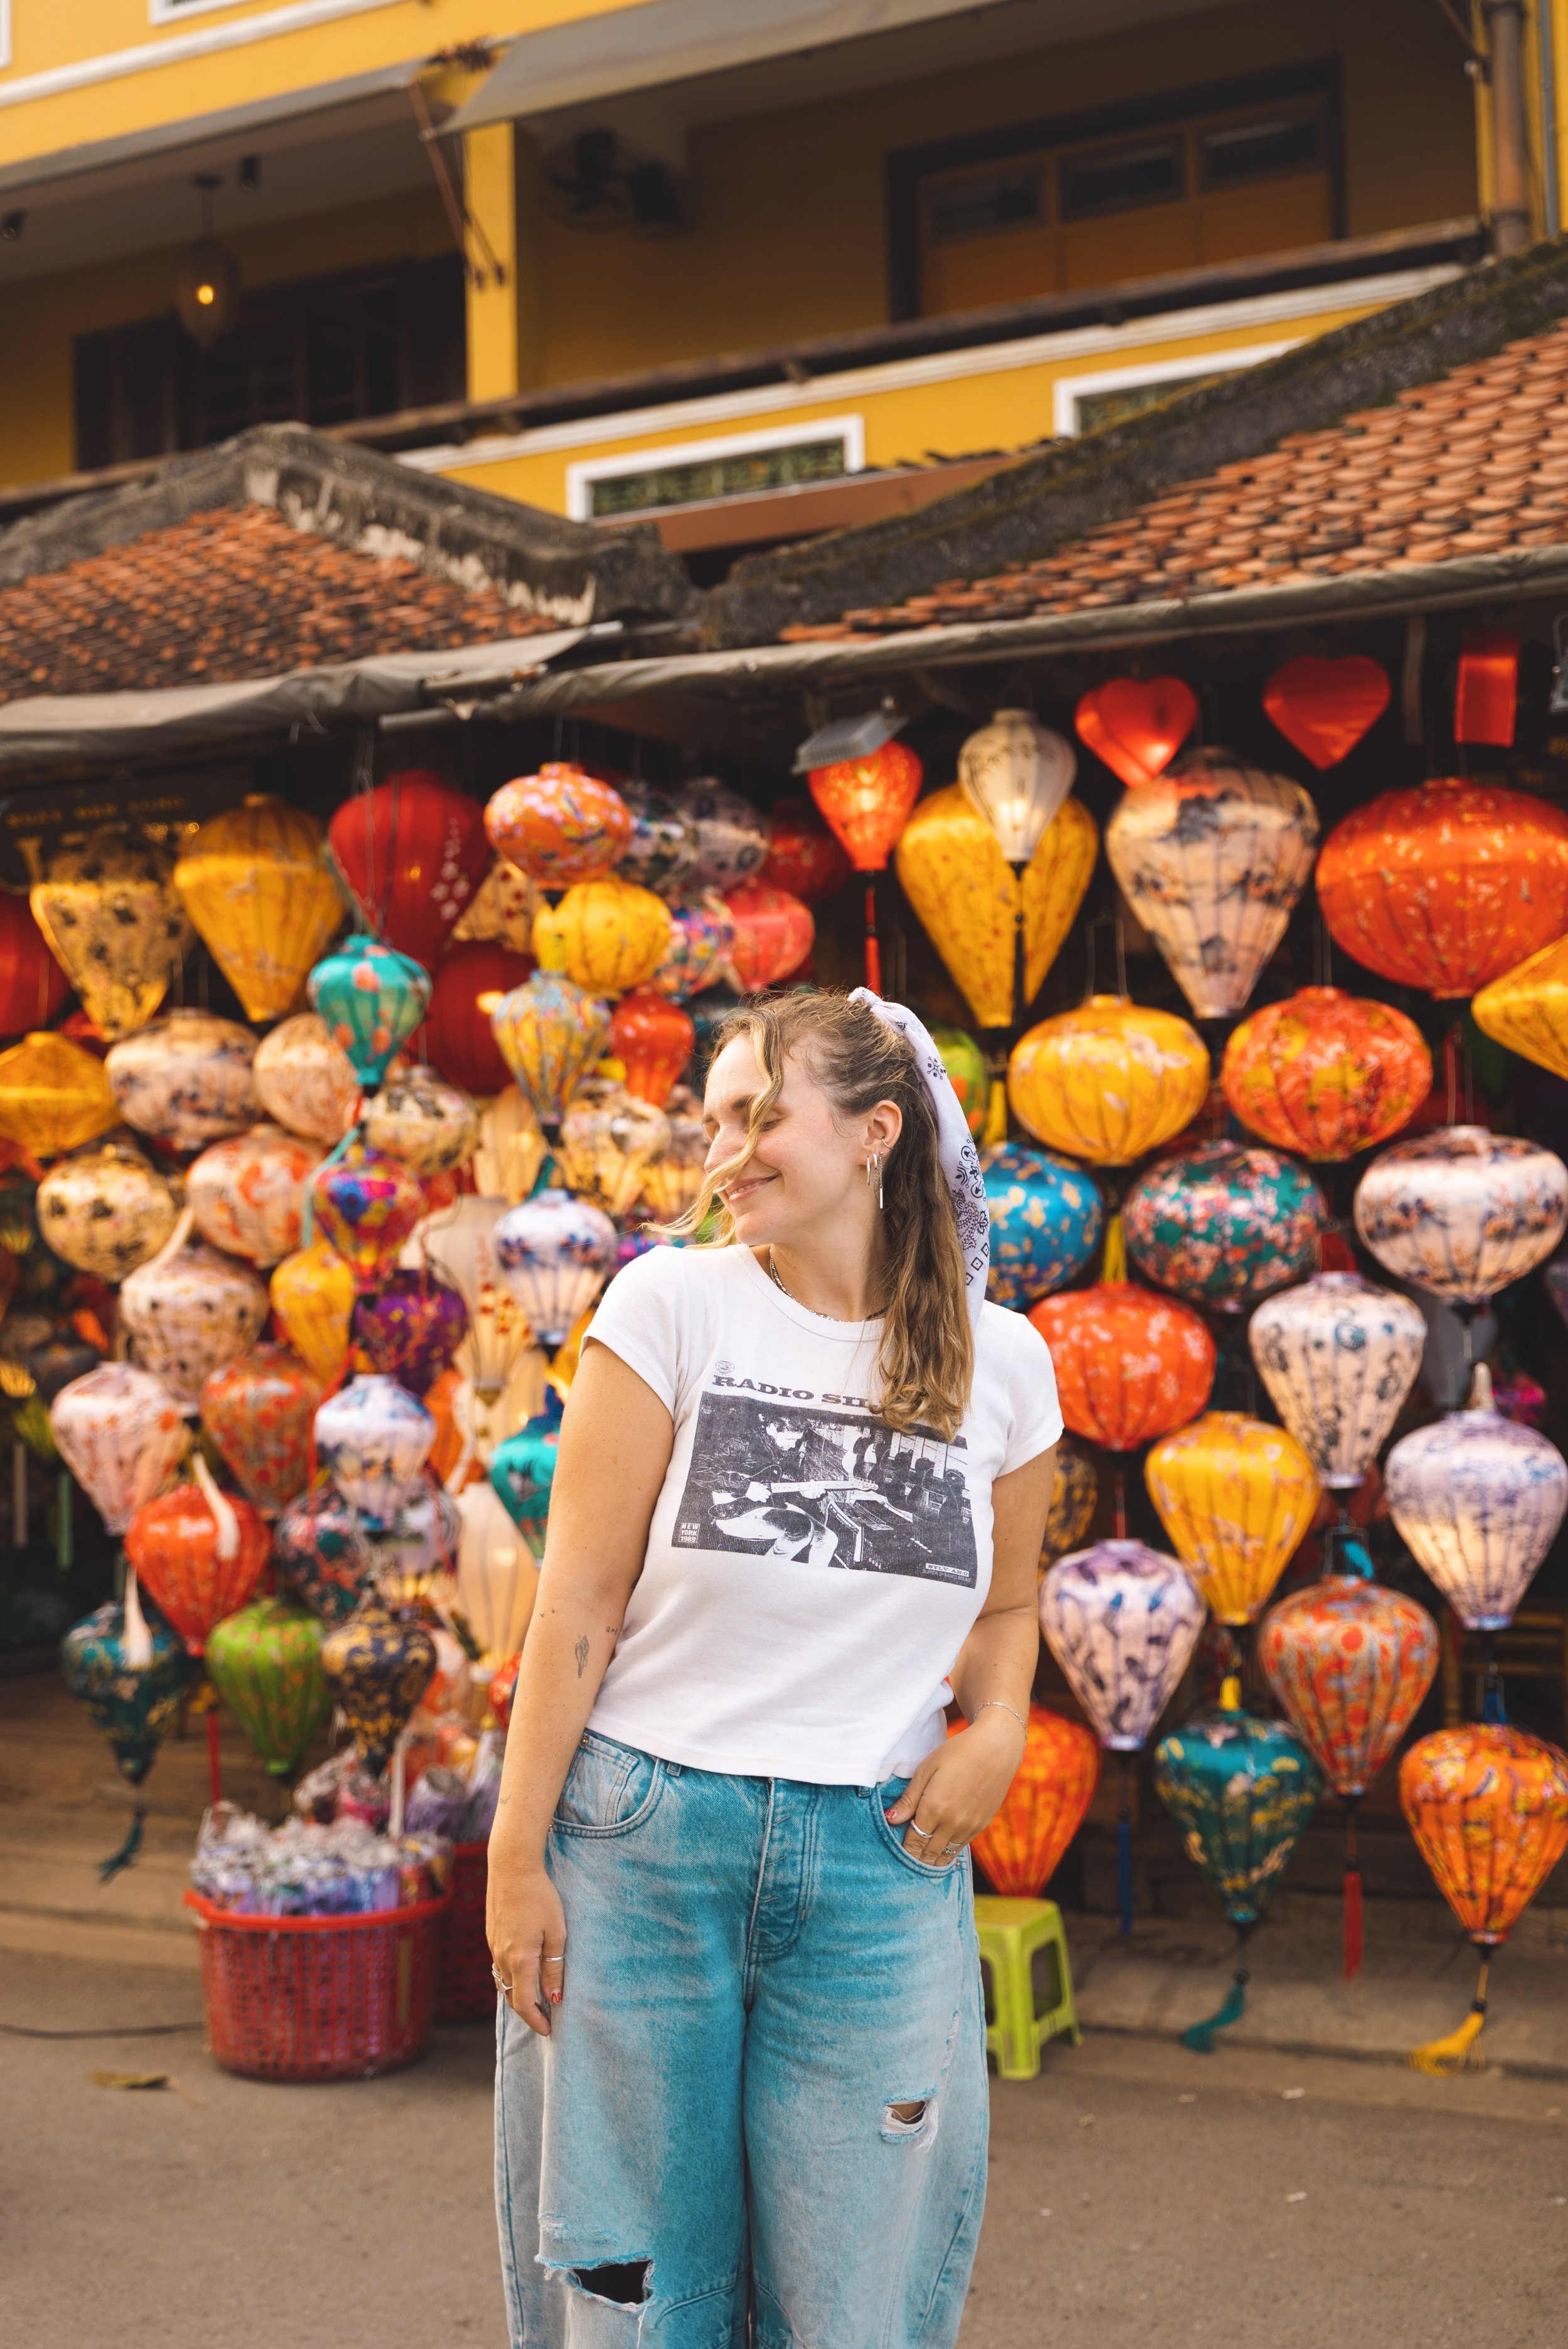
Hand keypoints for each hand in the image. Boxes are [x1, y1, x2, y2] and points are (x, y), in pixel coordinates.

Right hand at [486, 1853, 566, 2036]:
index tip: (548, 2030)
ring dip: (517, 1993)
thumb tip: (554, 1998)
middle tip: (545, 2018)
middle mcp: (502, 1957)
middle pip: (511, 1996)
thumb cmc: (540, 1896)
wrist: (511, 1866)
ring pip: (502, 1981)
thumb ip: (554, 1967)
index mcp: (519, 1960)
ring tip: (536, 1998)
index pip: (523, 2003)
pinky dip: (510, 1976)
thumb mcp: (557, 1932)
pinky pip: (499, 1965)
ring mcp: (493, 1945)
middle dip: (527, 2011)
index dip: (535, 2020)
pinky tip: (523, 1971)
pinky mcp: (491, 1934)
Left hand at [884, 1711, 1027, 1864]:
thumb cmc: (957, 1752)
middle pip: (929, 1854)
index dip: (904, 1851)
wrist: (996, 1748)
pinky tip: (942, 1850)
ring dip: (933, 1860)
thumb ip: (909, 1799)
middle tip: (906, 1860)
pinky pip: (961, 1847)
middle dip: (916, 1859)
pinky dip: (949, 1851)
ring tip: (922, 1860)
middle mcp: (952, 1823)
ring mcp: (969, 1826)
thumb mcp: (927, 1769)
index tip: (896, 1853)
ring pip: (946, 1855)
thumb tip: (891, 1819)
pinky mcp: (982, 1824)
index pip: (914, 1842)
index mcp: (934, 1808)